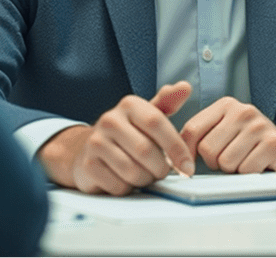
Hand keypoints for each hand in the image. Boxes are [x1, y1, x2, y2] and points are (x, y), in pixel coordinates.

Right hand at [39, 81, 194, 194]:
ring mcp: (96, 142)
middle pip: (146, 151)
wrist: (90, 148)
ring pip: (133, 172)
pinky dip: (127, 188)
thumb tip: (185, 87)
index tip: (187, 167)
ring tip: (144, 174)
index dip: (176, 147)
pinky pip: (118, 186)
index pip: (157, 123)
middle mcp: (110, 119)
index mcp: (129, 104)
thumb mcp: (147, 115)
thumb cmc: (127, 133)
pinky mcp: (88, 165)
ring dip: (145, 179)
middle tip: (161, 171)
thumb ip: (168, 103)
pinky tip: (124, 179)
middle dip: (160, 168)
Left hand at [180, 97, 275, 172]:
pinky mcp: (273, 143)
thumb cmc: (244, 142)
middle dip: (215, 162)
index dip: (186, 153)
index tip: (188, 165)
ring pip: (226, 162)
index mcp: (225, 105)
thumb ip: (197, 135)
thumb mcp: (221, 129)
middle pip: (207, 150)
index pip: (192, 130)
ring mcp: (259, 125)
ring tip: (242, 160)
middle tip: (228, 158)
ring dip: (232, 170)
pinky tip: (255, 164)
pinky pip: (245, 170)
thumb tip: (173, 159)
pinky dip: (247, 174)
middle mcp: (242, 110)